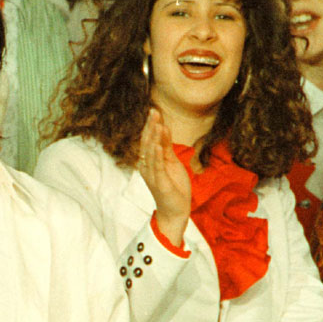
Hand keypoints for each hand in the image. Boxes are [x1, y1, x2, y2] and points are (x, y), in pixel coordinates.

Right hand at [136, 108, 190, 245]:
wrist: (175, 210)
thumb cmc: (173, 187)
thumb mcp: (171, 162)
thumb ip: (166, 146)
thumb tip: (163, 127)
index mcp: (149, 161)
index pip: (148, 140)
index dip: (151, 126)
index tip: (154, 111)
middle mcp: (147, 167)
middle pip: (147, 143)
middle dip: (150, 127)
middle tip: (154, 112)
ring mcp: (152, 175)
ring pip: (150, 153)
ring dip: (153, 137)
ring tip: (156, 123)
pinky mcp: (159, 182)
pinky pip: (156, 167)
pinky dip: (156, 155)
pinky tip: (157, 145)